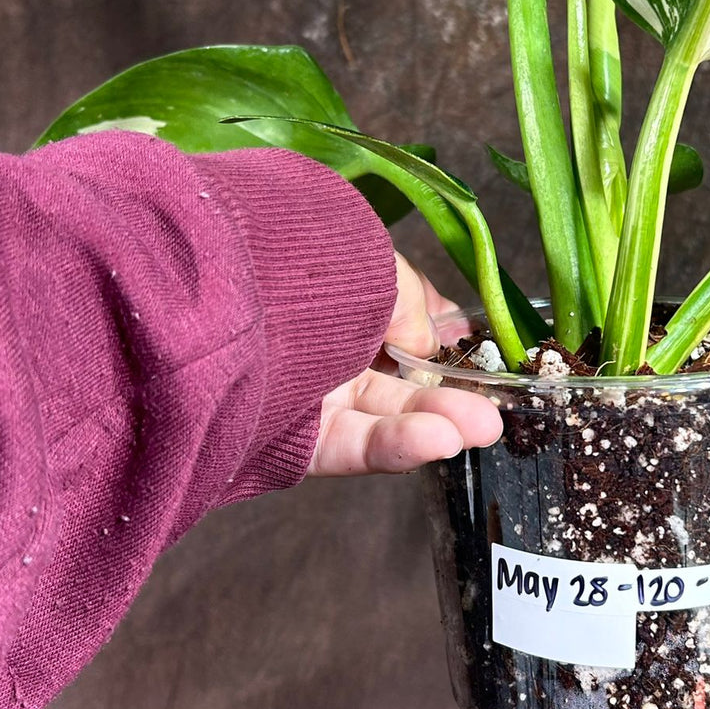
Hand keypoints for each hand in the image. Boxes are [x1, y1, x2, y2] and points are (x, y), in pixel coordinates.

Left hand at [308, 253, 501, 475]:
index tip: (475, 346)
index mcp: (338, 291)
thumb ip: (409, 302)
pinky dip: (395, 443)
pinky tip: (438, 440)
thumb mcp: (373, 264)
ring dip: (435, 421)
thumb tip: (426, 344)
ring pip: (382, 413)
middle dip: (449, 393)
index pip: (398, 314)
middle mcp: (323, 342)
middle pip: (396, 377)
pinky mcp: (295, 439)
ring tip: (481, 427)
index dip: (439, 332)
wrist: (216, 297)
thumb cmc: (301, 265)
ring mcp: (310, 393)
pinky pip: (350, 444)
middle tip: (493, 412)